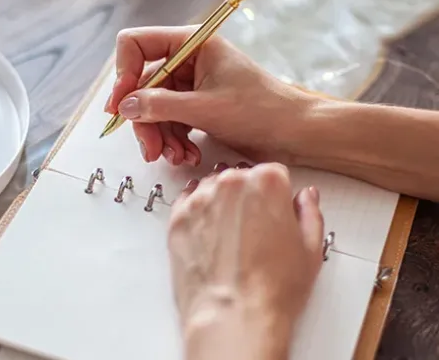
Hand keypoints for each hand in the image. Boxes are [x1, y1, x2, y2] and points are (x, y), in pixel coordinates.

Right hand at [104, 26, 315, 165]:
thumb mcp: (206, 108)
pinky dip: (173, 141)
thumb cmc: (262, 110)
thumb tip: (125, 106)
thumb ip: (160, 105)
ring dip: (160, 136)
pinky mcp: (195, 105)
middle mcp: (187, 59)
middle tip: (151, 149)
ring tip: (177, 158)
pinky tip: (187, 156)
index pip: (136, 44)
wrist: (296, 133)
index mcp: (191, 43)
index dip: (123, 73)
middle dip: (144, 120)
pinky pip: (169, 121)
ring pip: (153, 108)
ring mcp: (190, 84)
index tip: (122, 105)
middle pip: (141, 84)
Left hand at [169, 163, 323, 359]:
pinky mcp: (177, 217)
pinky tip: (209, 234)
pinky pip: (187, 202)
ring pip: (212, 187)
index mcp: (267, 182)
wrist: (232, 316)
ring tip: (231, 236)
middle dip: (248, 196)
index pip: (273, 172)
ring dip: (221, 203)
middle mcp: (230, 183)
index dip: (276, 194)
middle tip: (254, 228)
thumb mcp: (311, 249)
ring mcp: (200, 199)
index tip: (275, 210)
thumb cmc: (271, 290)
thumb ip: (309, 213)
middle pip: (240, 177)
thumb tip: (305, 198)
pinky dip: (198, 213)